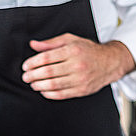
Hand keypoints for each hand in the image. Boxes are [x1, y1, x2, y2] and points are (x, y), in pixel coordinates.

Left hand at [21, 34, 135, 99]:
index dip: (33, 63)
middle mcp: (77, 65)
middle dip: (33, 75)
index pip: (47, 57)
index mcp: (73, 50)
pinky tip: (43, 90)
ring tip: (32, 84)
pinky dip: (49, 94)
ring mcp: (80, 79)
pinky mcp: (81, 90)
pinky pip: (61, 95)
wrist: (109, 62)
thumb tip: (33, 45)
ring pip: (53, 85)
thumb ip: (51, 43)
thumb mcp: (70, 40)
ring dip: (39, 86)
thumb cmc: (87, 50)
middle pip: (48, 72)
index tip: (25, 66)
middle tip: (26, 77)